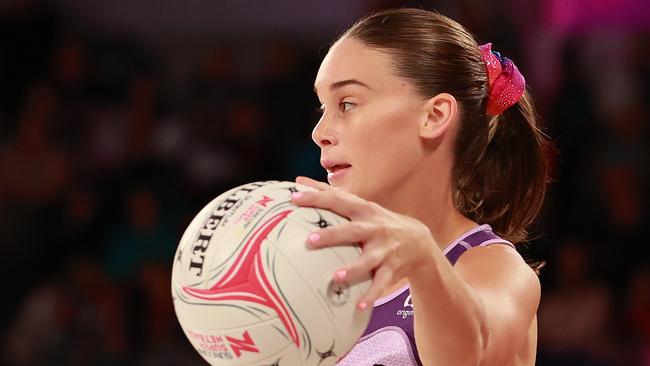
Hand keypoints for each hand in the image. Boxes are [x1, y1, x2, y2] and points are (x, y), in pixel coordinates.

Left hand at [291, 176, 436, 309]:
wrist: (418, 241)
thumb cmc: (378, 222)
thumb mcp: (360, 205)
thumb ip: (330, 195)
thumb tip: (299, 182)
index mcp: (363, 210)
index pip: (338, 200)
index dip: (317, 198)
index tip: (295, 197)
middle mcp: (374, 228)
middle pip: (353, 230)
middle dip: (333, 235)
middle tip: (310, 239)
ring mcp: (384, 249)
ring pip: (368, 259)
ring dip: (354, 268)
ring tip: (337, 277)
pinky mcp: (392, 268)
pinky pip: (381, 283)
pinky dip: (372, 294)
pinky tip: (360, 305)